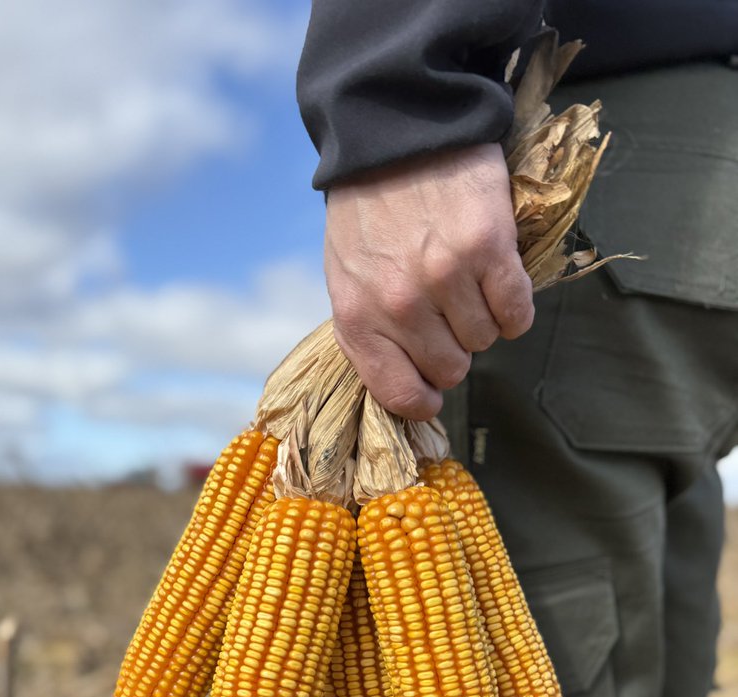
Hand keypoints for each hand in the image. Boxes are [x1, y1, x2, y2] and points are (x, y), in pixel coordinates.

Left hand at [323, 143, 533, 418]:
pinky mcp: (488, 250)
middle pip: (451, 369)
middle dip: (454, 349)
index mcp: (359, 318)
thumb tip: (407, 380)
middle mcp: (401, 305)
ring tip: (469, 285)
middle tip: (449, 314)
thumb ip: (370, 330)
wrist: (395, 130)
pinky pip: (517, 313)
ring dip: (484, 321)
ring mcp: (445, 278)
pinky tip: (501, 283)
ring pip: (486, 341)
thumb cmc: (367, 209)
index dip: (423, 400)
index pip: (399, 394)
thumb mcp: (345, 276)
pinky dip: (515, 307)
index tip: (433, 391)